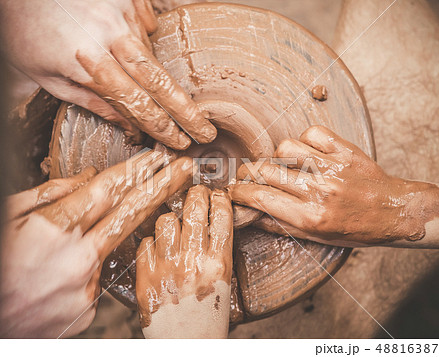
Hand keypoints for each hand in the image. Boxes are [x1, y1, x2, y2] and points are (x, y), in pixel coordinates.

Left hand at [0, 0, 215, 147]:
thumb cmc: (22, 27)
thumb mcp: (42, 74)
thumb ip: (86, 100)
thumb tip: (124, 123)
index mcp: (87, 62)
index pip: (137, 104)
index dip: (162, 127)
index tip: (180, 143)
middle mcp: (111, 37)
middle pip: (161, 82)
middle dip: (188, 112)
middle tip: (207, 132)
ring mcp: (122, 14)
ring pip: (153, 56)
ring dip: (155, 76)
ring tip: (143, 80)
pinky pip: (148, 25)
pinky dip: (144, 39)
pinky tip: (128, 44)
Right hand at [0, 151, 193, 337]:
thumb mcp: (7, 217)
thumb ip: (50, 195)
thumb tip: (88, 181)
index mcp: (55, 230)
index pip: (110, 190)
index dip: (138, 170)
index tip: (159, 157)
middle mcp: (78, 259)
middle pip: (133, 213)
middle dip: (164, 186)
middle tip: (186, 169)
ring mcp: (86, 286)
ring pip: (111, 246)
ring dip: (113, 233)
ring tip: (97, 231)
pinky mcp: (87, 308)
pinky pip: (95, 275)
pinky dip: (85, 266)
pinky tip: (59, 271)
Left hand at [136, 185, 232, 337]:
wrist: (188, 344)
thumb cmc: (208, 315)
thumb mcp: (223, 279)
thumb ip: (216, 249)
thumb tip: (209, 219)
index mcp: (218, 262)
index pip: (221, 214)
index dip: (219, 197)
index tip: (216, 194)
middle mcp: (193, 261)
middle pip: (194, 208)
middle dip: (196, 194)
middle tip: (195, 194)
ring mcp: (167, 267)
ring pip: (165, 221)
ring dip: (171, 221)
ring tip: (173, 228)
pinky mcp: (145, 276)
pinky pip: (145, 242)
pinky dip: (151, 243)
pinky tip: (157, 252)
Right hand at [229, 125, 438, 246]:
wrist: (394, 211)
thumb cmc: (355, 228)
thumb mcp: (316, 238)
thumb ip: (280, 225)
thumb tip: (250, 214)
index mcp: (310, 216)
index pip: (260, 197)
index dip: (238, 192)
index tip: (232, 190)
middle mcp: (318, 190)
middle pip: (265, 170)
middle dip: (247, 172)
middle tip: (246, 176)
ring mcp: (332, 167)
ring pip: (285, 148)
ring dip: (277, 157)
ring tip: (284, 166)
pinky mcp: (344, 150)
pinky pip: (311, 133)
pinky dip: (303, 140)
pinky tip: (307, 152)